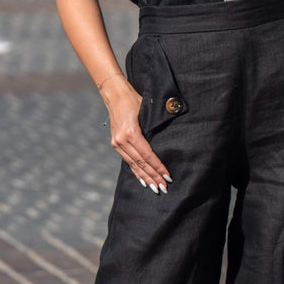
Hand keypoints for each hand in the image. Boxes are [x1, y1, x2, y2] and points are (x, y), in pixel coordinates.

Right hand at [106, 78, 172, 193]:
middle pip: (140, 163)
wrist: (114, 95)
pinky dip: (136, 171)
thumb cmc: (134, 100)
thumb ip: (154, 127)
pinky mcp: (115, 143)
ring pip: (133, 164)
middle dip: (153, 176)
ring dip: (145, 177)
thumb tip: (168, 141)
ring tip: (155, 188)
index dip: (158, 167)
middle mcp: (122, 140)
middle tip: (163, 188)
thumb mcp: (147, 111)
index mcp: (131, 132)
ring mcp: (117, 143)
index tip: (167, 176)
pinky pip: (128, 161)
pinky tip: (143, 180)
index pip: (148, 155)